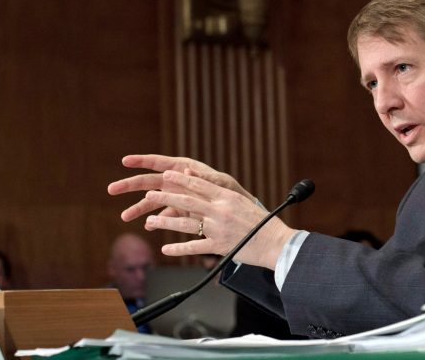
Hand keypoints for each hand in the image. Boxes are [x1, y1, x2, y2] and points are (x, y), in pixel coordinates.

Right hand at [108, 154, 254, 221]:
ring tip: (124, 217)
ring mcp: (177, 195)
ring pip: (153, 201)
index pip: (160, 162)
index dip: (142, 160)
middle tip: (111, 190)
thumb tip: (184, 169)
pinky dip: (156, 221)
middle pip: (149, 181)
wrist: (239, 211)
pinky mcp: (181, 210)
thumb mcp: (220, 184)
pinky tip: (147, 226)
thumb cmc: (232, 192)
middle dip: (130, 185)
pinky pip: (164, 214)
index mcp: (185, 168)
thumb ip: (202, 178)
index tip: (124, 160)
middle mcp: (178, 180)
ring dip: (138, 208)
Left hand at [142, 169, 295, 268]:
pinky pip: (194, 247)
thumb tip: (208, 184)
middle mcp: (221, 211)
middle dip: (166, 197)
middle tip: (150, 194)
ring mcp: (219, 229)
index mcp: (228, 197)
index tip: (166, 175)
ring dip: (165, 222)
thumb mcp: (243, 201)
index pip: (199, 184)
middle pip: (187, 202)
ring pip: (186, 224)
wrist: (275, 242)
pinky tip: (166, 248)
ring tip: (150, 221)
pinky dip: (178, 248)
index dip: (181, 179)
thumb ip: (223, 193)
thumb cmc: (261, 222)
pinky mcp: (219, 246)